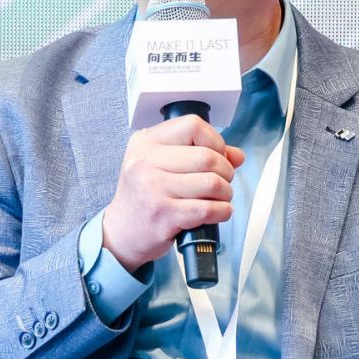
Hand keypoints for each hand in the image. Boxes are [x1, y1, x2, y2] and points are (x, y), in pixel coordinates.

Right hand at [102, 115, 245, 272]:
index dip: (214, 140)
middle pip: (207, 156)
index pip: (192, 125)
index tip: (217, 155)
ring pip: (212, 183)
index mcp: (146, 142)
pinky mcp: (163, 215)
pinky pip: (208, 209)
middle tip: (223, 181)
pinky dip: (223, 211)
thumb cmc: (145, 196)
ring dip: (226, 192)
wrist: (121, 232)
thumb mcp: (161, 165)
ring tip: (220, 197)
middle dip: (226, 170)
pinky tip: (218, 211)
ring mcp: (152, 188)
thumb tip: (236, 155)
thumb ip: (198, 153)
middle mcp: (145, 162)